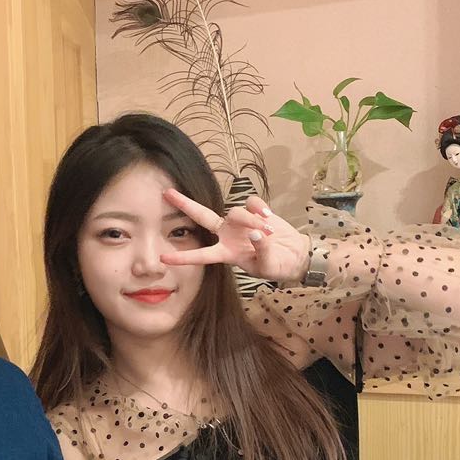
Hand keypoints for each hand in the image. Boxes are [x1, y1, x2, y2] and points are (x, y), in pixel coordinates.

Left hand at [162, 189, 310, 282]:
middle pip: (202, 217)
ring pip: (235, 211)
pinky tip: (270, 218)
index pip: (201, 255)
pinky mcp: (255, 210)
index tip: (163, 258)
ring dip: (250, 219)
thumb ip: (261, 251)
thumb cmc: (278, 266)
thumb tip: (255, 233)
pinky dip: (260, 209)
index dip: (183, 257)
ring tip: (267, 230)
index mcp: (226, 253)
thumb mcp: (269, 266)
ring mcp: (240, 222)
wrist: (296, 255)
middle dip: (185, 205)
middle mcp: (228, 235)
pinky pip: (252, 202)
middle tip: (167, 193)